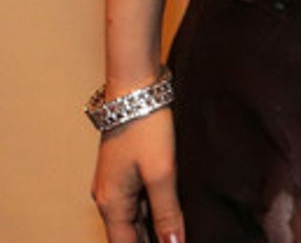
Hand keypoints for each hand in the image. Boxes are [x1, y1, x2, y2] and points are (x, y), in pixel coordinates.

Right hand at [91, 110, 183, 242]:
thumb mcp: (161, 172)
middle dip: (151, 241)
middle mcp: (108, 197)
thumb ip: (167, 212)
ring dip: (153, 226)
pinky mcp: (125, 168)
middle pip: (128, 234)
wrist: (135, 86)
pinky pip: (137, 198)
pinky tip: (173, 206)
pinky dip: (152, 207)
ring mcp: (115, 182)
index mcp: (111, 204)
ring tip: (179, 229)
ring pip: (133, 217)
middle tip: (178, 237)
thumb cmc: (146, 127)